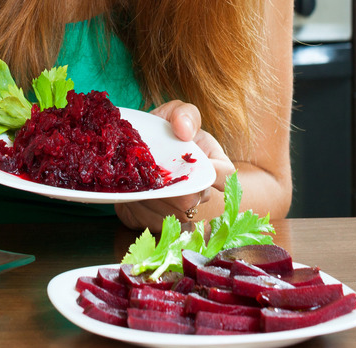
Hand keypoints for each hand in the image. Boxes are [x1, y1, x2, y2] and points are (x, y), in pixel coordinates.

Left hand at [115, 100, 234, 230]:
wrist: (128, 157)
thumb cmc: (158, 134)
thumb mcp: (171, 114)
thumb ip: (184, 115)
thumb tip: (185, 131)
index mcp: (212, 162)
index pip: (227, 175)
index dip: (215, 174)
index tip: (190, 166)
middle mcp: (201, 190)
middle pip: (194, 199)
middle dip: (169, 186)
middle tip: (149, 172)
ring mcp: (184, 211)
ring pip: (173, 214)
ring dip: (151, 197)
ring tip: (138, 180)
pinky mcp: (162, 224)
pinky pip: (154, 224)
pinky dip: (139, 210)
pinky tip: (134, 196)